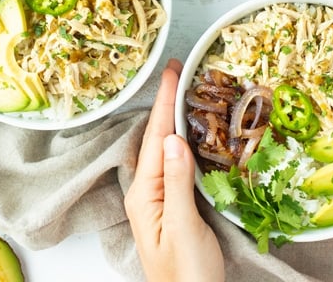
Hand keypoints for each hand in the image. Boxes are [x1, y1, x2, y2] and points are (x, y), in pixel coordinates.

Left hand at [124, 59, 223, 281]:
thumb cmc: (186, 274)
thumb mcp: (183, 228)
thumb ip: (177, 183)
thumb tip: (174, 139)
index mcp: (144, 194)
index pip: (156, 139)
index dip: (164, 103)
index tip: (171, 73)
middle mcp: (147, 191)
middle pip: (156, 138)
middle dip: (166, 103)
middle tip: (178, 71)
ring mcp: (158, 197)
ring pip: (165, 148)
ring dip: (173, 118)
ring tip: (182, 91)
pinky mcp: (172, 203)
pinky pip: (175, 163)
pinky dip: (182, 140)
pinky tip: (188, 131)